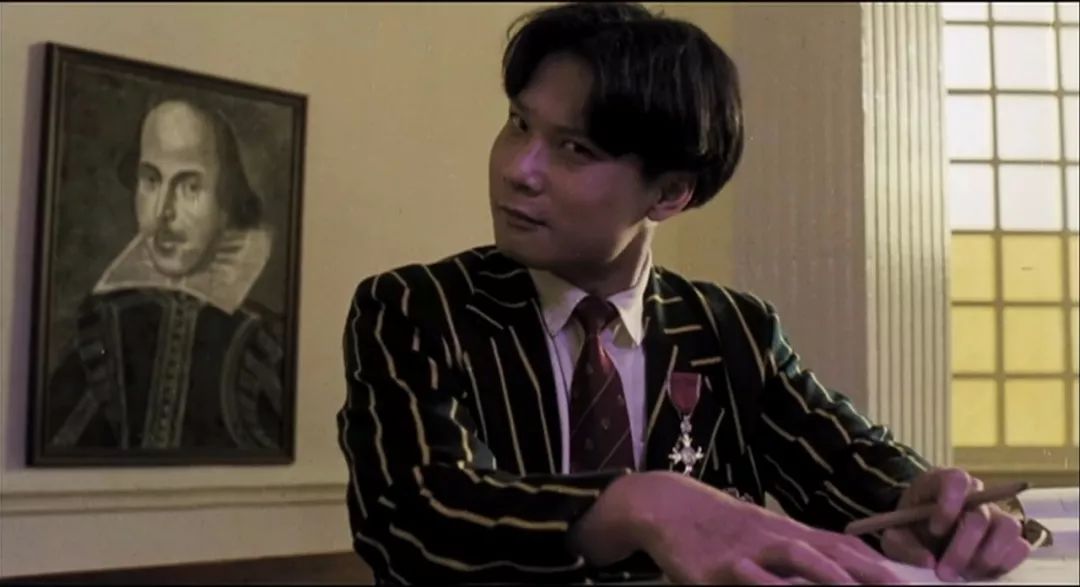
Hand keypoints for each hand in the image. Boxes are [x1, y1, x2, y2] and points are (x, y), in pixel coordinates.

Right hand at [593, 472, 903, 584]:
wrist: (667, 504)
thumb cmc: (718, 528)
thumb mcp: (761, 535)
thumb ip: (796, 554)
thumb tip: (837, 570)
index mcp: (791, 532)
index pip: (846, 546)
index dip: (880, 565)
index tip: (915, 580)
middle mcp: (778, 538)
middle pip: (834, 554)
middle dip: (871, 576)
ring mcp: (750, 551)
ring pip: (799, 561)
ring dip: (832, 578)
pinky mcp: (720, 567)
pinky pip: (751, 579)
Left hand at [881, 467, 1031, 581]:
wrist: (921, 533)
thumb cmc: (908, 528)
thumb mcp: (894, 535)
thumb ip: (903, 546)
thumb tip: (929, 561)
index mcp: (943, 481)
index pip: (957, 480)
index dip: (949, 504)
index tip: (934, 529)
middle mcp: (976, 493)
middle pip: (981, 515)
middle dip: (962, 549)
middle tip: (944, 572)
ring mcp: (996, 513)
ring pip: (1009, 528)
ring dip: (987, 558)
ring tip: (965, 573)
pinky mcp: (1008, 536)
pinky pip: (1020, 547)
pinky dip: (1002, 564)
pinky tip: (978, 572)